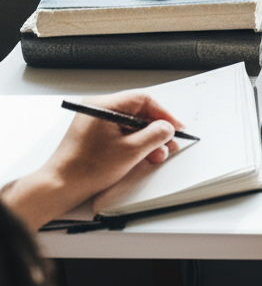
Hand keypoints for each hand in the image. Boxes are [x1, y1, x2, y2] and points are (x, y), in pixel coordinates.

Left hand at [3, 91, 183, 229]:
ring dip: (147, 139)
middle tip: (168, 144)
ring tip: (155, 155)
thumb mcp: (132, 151)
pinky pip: (121, 133)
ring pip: (131, 124)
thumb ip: (156, 135)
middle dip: (156, 130)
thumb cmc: (86, 168)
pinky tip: (141, 156)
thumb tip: (167, 128)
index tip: (176, 127)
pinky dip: (134, 143)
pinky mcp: (94, 134)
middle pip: (138, 112)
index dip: (164, 114)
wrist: (61, 185)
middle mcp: (98, 109)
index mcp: (104, 106)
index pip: (143, 100)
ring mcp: (95, 121)